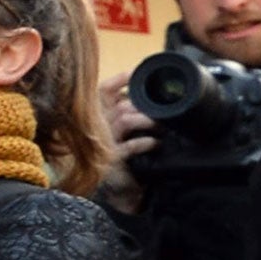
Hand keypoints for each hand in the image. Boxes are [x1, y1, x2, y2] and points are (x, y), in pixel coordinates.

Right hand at [98, 68, 153, 212]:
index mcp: (99, 113)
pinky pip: (130, 145)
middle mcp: (99, 125)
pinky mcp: (113, 158)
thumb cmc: (119, 153)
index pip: (105, 89)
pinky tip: (156, 143)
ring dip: (147, 120)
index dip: (121, 79)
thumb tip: (147, 94)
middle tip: (161, 108)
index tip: (138, 73)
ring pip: (125, 120)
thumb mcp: (118, 128)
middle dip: (143, 105)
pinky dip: (146, 143)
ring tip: (161, 124)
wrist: (115, 186)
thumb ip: (126, 110)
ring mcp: (104, 141)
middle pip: (121, 104)